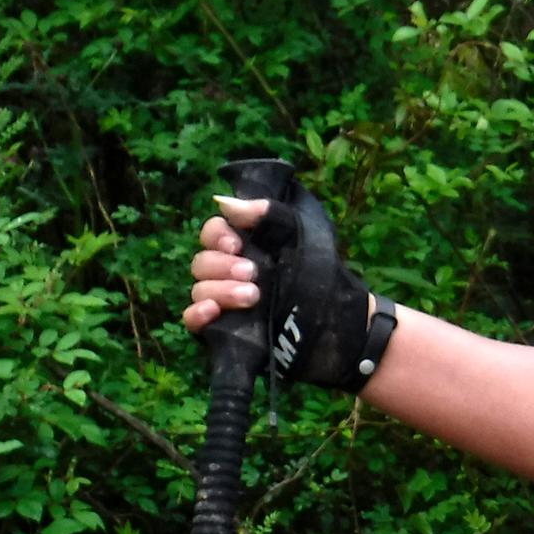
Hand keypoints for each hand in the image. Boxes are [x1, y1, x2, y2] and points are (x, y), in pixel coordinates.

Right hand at [185, 187, 377, 386]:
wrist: (341, 324)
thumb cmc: (323, 277)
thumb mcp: (303, 237)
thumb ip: (270, 215)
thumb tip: (223, 203)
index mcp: (247, 247)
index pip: (212, 233)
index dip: (217, 235)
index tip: (236, 244)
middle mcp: (231, 272)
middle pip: (202, 262)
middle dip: (223, 266)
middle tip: (253, 274)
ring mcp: (226, 303)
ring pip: (199, 290)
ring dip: (220, 291)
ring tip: (253, 297)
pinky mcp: (225, 331)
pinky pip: (192, 320)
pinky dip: (197, 314)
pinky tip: (212, 311)